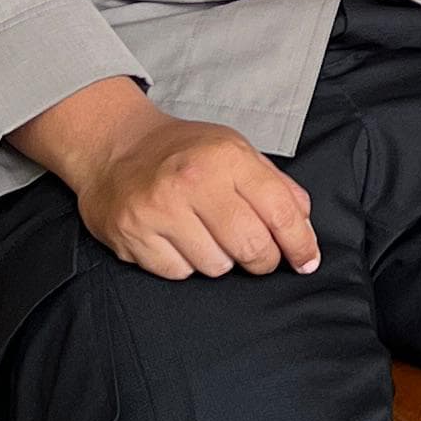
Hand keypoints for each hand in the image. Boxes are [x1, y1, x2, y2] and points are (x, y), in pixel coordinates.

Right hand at [19, 78, 320, 281]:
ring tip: (206, 234)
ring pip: (216, 266)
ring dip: (220, 259)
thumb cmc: (181, 151)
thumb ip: (274, 184)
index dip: (300, 243)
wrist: (114, 146)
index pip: (280, 211)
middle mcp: (193, 182)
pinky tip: (177, 240)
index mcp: (226, 157)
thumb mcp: (235, 149)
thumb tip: (303, 222)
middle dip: (263, 259)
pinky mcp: (132, 235)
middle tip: (258, 255)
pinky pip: (179, 273)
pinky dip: (185, 264)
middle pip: (251, 246)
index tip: (306, 260)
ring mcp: (159, 211)